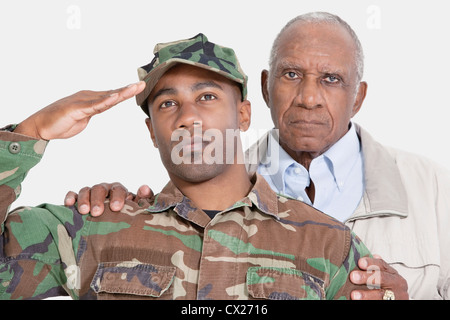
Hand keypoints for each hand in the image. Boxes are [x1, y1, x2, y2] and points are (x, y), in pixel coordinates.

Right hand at [14, 81, 144, 139]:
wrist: (40, 126)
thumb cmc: (60, 122)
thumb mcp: (83, 118)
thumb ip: (94, 111)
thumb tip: (104, 107)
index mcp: (90, 99)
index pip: (112, 96)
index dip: (126, 92)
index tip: (139, 88)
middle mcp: (88, 97)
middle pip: (112, 94)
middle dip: (128, 89)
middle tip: (143, 84)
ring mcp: (82, 102)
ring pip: (106, 97)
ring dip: (121, 93)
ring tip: (134, 88)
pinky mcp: (77, 109)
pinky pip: (94, 106)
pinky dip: (105, 101)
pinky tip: (115, 98)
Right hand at [64, 183, 152, 216]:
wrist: (116, 224)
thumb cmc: (128, 216)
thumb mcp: (138, 209)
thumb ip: (144, 199)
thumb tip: (144, 188)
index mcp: (119, 190)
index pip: (118, 189)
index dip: (117, 197)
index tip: (117, 208)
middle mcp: (104, 190)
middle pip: (100, 189)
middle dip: (98, 200)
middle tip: (98, 212)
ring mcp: (91, 193)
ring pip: (86, 190)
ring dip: (84, 200)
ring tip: (84, 212)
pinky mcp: (78, 199)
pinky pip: (73, 194)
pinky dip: (70, 197)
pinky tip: (69, 204)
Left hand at [350, 254, 408, 299]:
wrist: (394, 299)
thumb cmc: (384, 286)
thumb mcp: (382, 275)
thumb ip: (373, 267)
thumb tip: (360, 258)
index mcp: (392, 273)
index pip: (382, 265)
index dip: (371, 263)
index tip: (360, 262)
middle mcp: (397, 283)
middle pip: (382, 278)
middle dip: (367, 277)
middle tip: (353, 277)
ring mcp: (398, 296)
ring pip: (382, 295)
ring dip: (367, 295)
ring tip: (354, 295)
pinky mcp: (394, 304)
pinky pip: (382, 303)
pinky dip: (370, 302)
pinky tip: (360, 302)